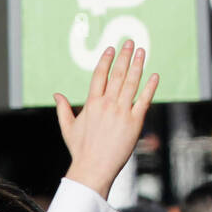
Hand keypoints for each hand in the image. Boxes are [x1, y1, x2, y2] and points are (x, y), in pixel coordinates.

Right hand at [54, 41, 158, 200]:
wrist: (93, 169)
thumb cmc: (80, 150)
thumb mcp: (68, 127)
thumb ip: (63, 109)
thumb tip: (56, 95)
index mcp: (91, 104)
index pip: (99, 75)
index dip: (106, 60)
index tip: (111, 48)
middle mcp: (107, 105)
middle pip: (117, 74)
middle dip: (124, 56)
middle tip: (130, 42)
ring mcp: (122, 112)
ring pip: (132, 83)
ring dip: (138, 65)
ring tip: (142, 52)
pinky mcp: (135, 122)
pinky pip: (144, 100)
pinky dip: (150, 87)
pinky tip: (155, 76)